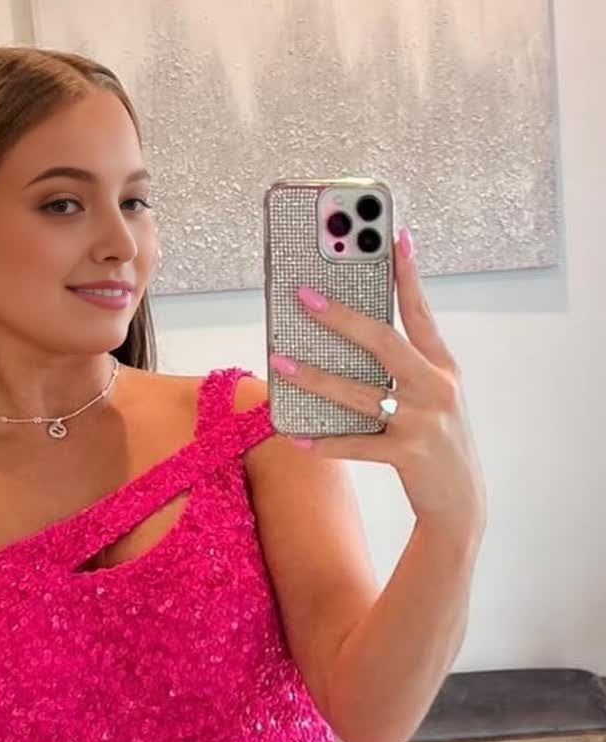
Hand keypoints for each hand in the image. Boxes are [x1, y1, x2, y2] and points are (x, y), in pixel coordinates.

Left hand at [269, 226, 486, 539]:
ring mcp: (423, 422)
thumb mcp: (435, 399)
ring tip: (282, 362)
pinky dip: (324, 442)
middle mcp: (436, 388)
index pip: (421, 313)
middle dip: (342, 316)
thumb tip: (353, 342)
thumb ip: (407, 370)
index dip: (407, 275)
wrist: (461, 503)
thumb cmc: (438, 444)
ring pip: (359, 393)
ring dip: (316, 378)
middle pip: (384, 341)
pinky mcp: (408, 455)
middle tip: (304, 296)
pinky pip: (356, 445)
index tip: (393, 236)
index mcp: (443, 368)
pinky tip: (296, 435)